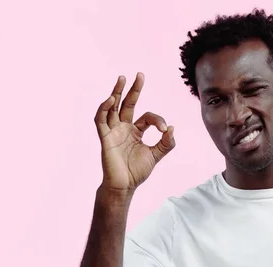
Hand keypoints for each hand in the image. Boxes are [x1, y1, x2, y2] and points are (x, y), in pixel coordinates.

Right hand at [94, 73, 174, 190]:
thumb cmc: (137, 172)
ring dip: (116, 92)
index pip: (147, 117)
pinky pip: (101, 120)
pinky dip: (104, 108)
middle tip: (140, 74)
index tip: (165, 129)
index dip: (158, 120)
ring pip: (112, 107)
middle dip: (133, 89)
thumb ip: (166, 143)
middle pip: (127, 104)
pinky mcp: (105, 137)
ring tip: (122, 78)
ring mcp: (113, 131)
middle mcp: (123, 128)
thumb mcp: (156, 155)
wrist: (124, 186)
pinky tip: (111, 99)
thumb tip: (172, 127)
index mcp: (135, 131)